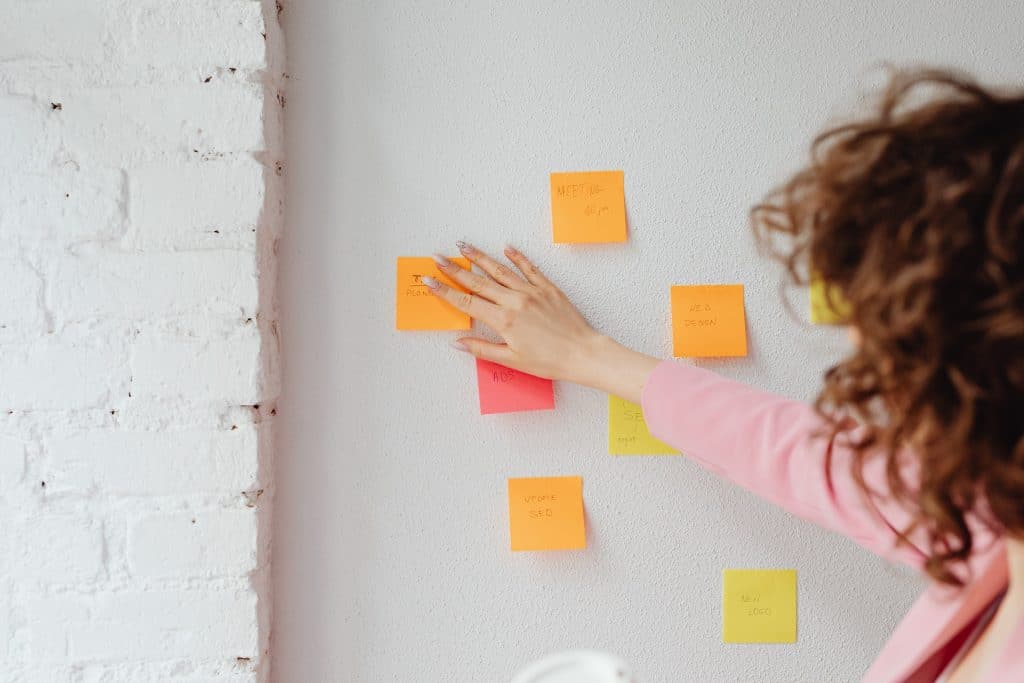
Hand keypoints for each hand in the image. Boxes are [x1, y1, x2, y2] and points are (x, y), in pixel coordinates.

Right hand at [422, 242, 659, 401]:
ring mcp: (531, 291)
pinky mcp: (548, 288)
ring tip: (463, 245)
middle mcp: (514, 301)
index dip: (445, 291)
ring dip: (479, 257)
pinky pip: (529, 268)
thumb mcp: (512, 360)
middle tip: (437, 257)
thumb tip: (457, 342)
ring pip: (500, 270)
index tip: (429, 281)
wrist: (583, 353)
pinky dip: (517, 257)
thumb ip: (482, 349)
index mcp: (503, 320)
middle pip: (478, 281)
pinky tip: (506, 248)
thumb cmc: (549, 361)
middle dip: (455, 268)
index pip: (466, 301)